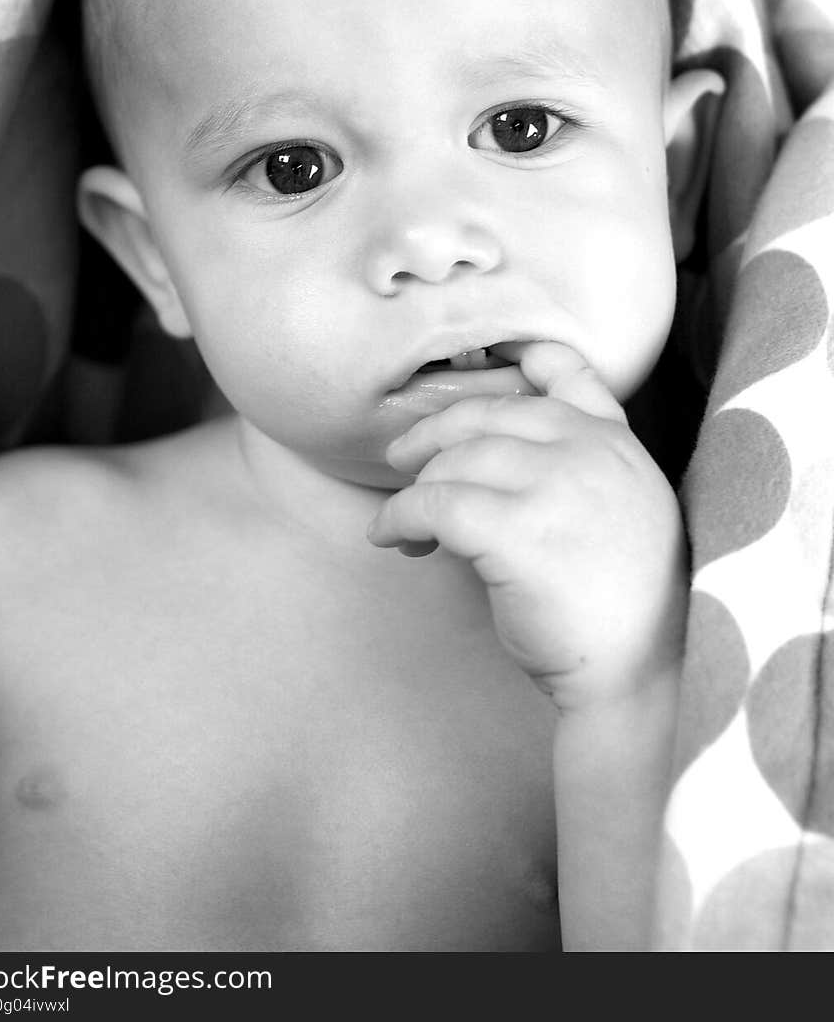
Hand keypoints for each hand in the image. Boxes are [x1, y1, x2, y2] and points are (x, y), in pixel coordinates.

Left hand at [367, 342, 687, 709]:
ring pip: (456, 460)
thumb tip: (483, 459)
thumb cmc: (624, 611)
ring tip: (408, 528)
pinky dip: (401, 518)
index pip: (568, 373)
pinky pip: (435, 504)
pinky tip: (393, 538)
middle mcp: (589, 451)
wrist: (644, 677)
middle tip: (402, 462)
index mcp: (618, 445)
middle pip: (490, 414)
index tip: (483, 362)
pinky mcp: (516, 528)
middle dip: (436, 435)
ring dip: (418, 490)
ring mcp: (555, 484)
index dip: (521, 360)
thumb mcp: (627, 515)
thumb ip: (578, 471)